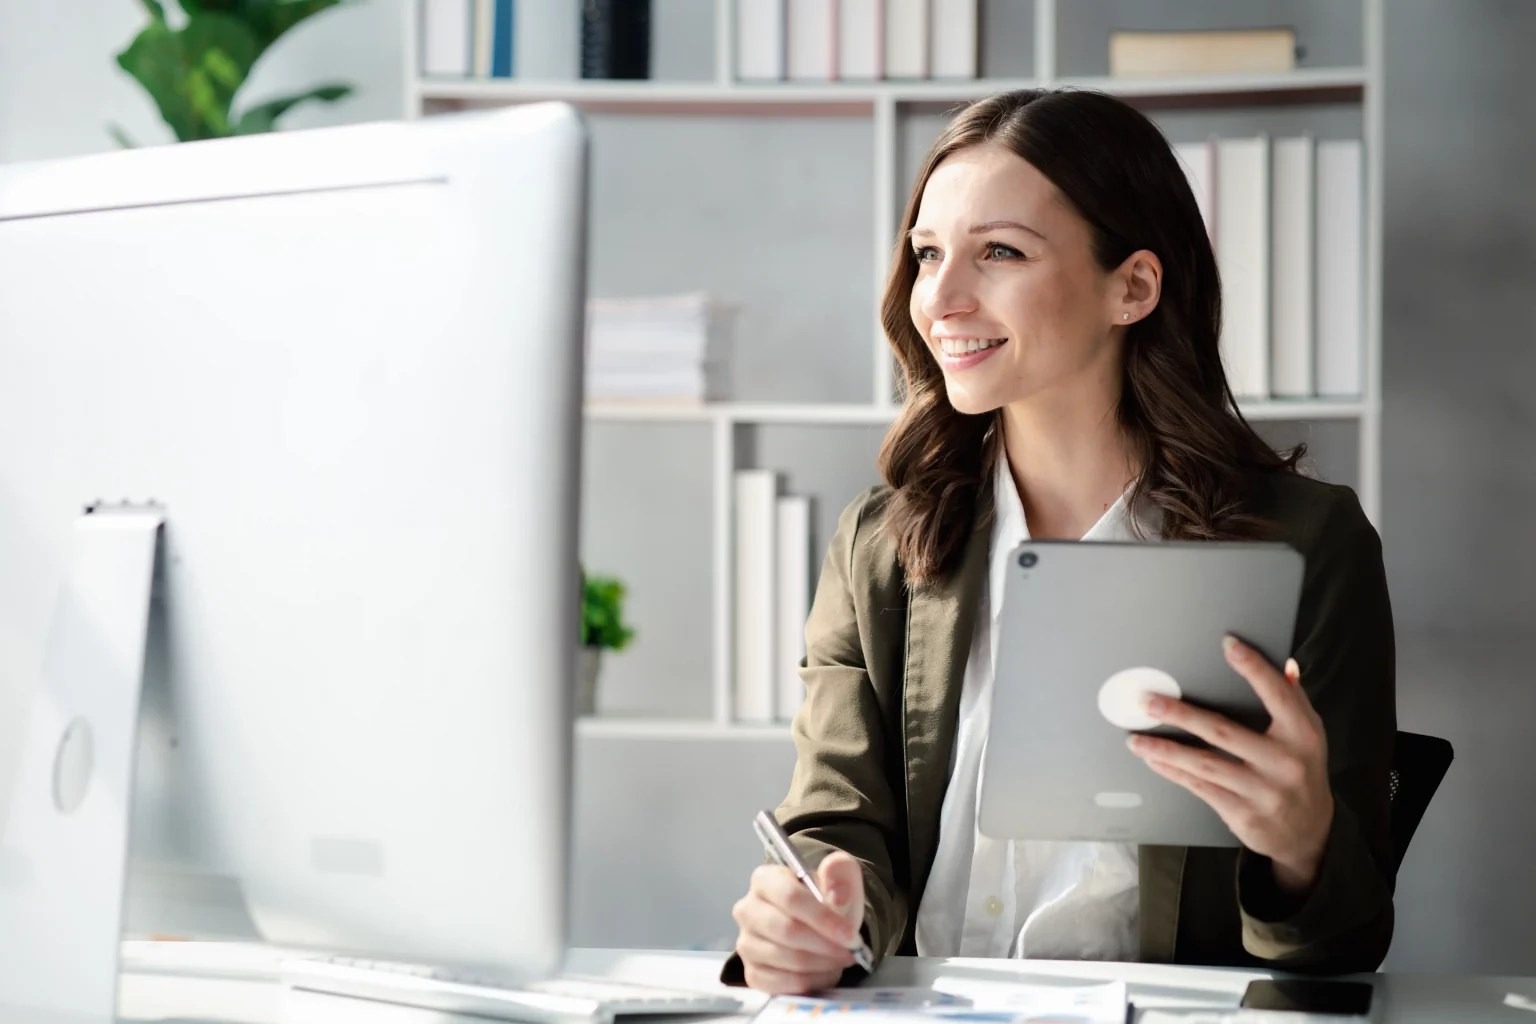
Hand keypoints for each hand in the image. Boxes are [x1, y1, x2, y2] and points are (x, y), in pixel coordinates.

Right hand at [731, 851, 865, 993]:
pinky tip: (825, 972)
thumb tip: (838, 895)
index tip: (850, 934)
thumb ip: (841, 876)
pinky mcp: (752, 973)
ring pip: (788, 959)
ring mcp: (746, 944)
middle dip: (825, 944)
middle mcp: (747, 910)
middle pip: (787, 931)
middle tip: (850, 951)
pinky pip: (784, 984)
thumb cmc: (825, 900)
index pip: (790, 897)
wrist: (818, 927)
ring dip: (822, 963)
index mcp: (764, 879)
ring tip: (840, 958)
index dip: (822, 918)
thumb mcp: (839, 879)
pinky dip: (812, 981)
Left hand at [1127, 635, 1333, 894]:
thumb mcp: (1307, 735)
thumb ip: (1293, 700)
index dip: (1254, 668)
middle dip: (1180, 714)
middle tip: (1148, 701)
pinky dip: (1173, 773)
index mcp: (1302, 735)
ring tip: (1135, 739)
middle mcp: (1285, 762)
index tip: (1228, 645)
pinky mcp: (1244, 814)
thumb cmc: (1300, 771)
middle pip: (1223, 731)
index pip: (1277, 695)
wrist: (1309, 832)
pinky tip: (1153, 760)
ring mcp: (1264, 791)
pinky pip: (1200, 788)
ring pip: (1205, 764)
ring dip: (1165, 749)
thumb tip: (1287, 665)